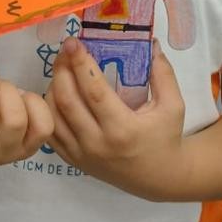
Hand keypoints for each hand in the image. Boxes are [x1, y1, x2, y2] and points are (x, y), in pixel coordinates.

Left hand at [44, 37, 189, 200]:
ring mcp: (81, 154)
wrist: (159, 178)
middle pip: (67, 100)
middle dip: (62, 69)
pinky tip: (58, 91)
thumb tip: (151, 43)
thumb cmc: (166, 137)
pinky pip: (51, 131)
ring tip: (62, 68)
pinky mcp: (72, 160)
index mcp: (122, 129)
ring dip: (53, 86)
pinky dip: (49, 108)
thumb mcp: (173, 105)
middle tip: (65, 50)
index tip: (74, 42)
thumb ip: (163, 74)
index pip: (94, 91)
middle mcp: (97, 143)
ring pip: (54, 115)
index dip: (81, 64)